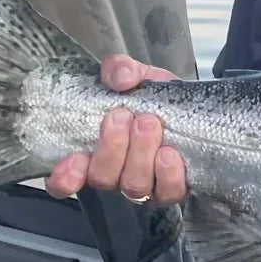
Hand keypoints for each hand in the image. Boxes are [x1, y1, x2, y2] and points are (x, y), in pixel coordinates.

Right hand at [45, 54, 187, 205]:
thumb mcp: (137, 76)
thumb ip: (121, 70)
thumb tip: (119, 78)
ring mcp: (145, 184)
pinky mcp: (173, 189)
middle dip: (111, 146)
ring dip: (139, 153)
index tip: (73, 160)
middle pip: (103, 177)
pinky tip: (169, 153)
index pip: (66, 179)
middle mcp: (116, 173)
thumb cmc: (155, 97)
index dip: (65, 177)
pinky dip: (167, 174)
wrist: (195, 107)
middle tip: (122, 116)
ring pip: (133, 185)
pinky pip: (167, 192)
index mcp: (96, 151)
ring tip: (149, 123)